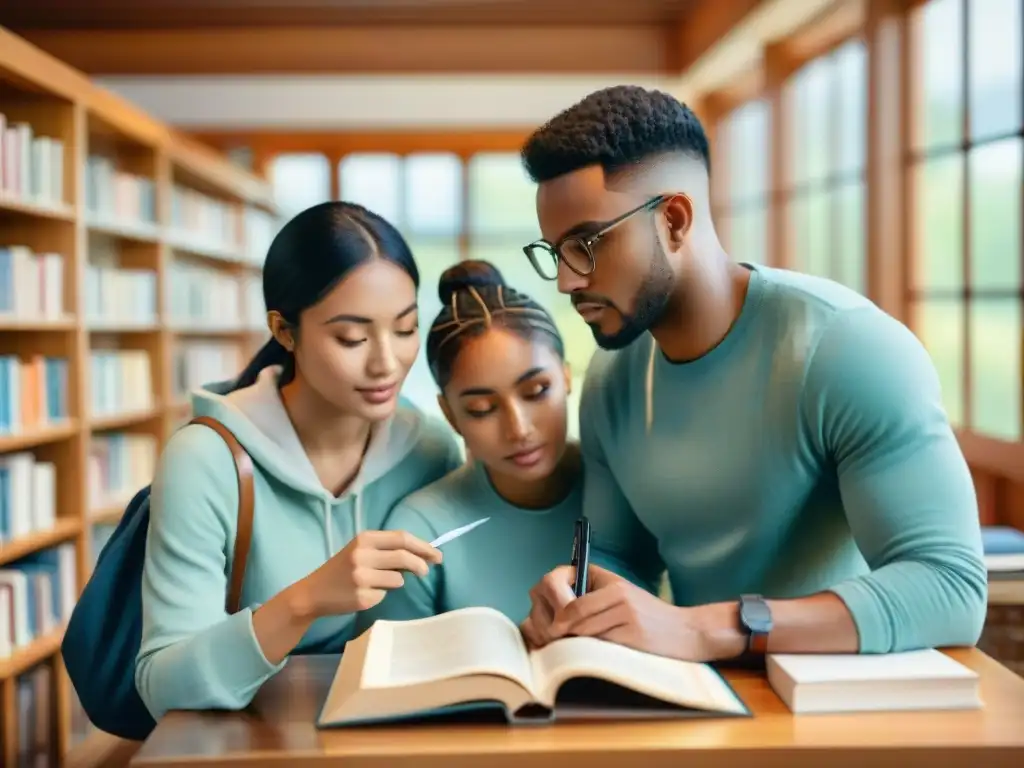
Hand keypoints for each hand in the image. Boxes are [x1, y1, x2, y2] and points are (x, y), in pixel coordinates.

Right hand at [301, 530, 441, 615]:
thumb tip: (423, 555)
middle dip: (421, 564)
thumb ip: (387, 550)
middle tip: (427, 571)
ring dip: (397, 581)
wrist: (313, 592)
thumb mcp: (361, 551)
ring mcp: (362, 577)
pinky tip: (366, 593)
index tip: (436, 554)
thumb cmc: (342, 569)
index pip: (402, 538)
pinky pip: (385, 595)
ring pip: (398, 579)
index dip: (423, 546)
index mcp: (364, 538)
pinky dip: (382, 594)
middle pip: (405, 557)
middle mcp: (363, 555)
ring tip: (380, 582)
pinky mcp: (362, 597)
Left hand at [522, 564, 735, 660]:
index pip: (567, 592)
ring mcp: (626, 613)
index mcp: (610, 581)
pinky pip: (600, 645)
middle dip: (559, 631)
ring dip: (573, 644)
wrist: (686, 631)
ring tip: (569, 651)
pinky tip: (591, 656)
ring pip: (583, 630)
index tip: (549, 627)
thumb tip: (553, 614)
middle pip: (572, 613)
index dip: (553, 612)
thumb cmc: (648, 616)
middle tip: (552, 644)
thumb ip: (590, 598)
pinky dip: (591, 652)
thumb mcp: (620, 596)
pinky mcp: (633, 633)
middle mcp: (617, 593)